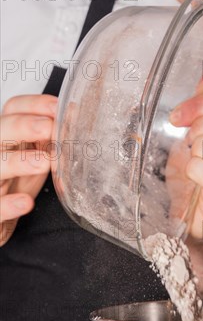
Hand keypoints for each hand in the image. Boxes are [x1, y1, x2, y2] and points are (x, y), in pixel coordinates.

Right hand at [0, 94, 56, 244]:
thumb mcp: (36, 156)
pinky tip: (25, 203)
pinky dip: (9, 204)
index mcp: (8, 138)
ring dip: (18, 162)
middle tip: (48, 128)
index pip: (12, 110)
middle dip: (23, 126)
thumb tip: (77, 117)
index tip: (57, 107)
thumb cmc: (17, 183)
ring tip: (43, 162)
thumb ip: (51, 139)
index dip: (33, 105)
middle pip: (0, 131)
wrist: (3, 215)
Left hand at [168, 76, 202, 240]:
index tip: (180, 116)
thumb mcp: (194, 134)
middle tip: (189, 143)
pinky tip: (192, 174)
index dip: (201, 103)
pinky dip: (195, 170)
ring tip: (193, 160)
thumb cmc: (193, 180)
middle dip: (198, 128)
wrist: (190, 218)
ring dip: (197, 151)